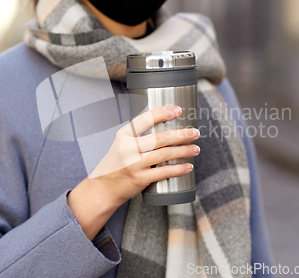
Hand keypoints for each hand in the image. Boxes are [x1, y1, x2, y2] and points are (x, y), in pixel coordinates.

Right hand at [67, 105, 199, 239]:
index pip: (145, 119)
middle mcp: (127, 148)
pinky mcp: (140, 178)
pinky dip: (179, 169)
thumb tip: (165, 127)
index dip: (163, 112)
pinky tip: (188, 166)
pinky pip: (164, 172)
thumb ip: (137, 137)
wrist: (102, 189)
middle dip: (182, 134)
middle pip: (160, 137)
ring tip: (195, 148)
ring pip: (165, 153)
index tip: (178, 110)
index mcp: (123, 135)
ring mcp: (133, 164)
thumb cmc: (116, 165)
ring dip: (184, 150)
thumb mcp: (121, 145)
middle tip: (195, 132)